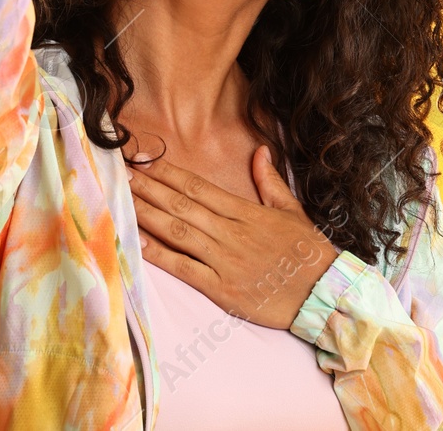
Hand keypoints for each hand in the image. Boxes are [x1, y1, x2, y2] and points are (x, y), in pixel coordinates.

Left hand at [129, 146, 340, 329]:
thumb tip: (260, 151)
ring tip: (122, 201)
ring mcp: (223, 260)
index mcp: (247, 212)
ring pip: (177, 232)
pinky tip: (136, 243)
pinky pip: (183, 268)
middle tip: (120, 175)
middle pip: (182, 205)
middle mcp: (231, 232)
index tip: (145, 162)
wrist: (322, 292)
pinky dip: (159, 255)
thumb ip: (271, 181)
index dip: (169, 174)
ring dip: (147, 215)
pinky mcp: (220, 288)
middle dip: (149, 189)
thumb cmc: (308, 252)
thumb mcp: (293, 210)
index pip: (200, 187)